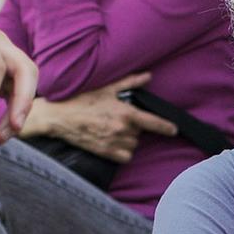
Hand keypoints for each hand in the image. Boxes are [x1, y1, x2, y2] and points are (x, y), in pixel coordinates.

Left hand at [0, 17, 36, 142]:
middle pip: (25, 69)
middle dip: (23, 100)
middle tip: (14, 127)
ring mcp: (4, 54)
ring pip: (27, 81)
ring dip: (21, 110)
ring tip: (1, 137)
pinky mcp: (5, 70)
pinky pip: (19, 91)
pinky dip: (14, 111)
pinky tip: (2, 130)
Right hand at [25, 73, 179, 161]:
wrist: (59, 118)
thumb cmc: (81, 100)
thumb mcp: (106, 88)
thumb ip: (130, 83)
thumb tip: (148, 77)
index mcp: (124, 113)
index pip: (152, 122)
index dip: (165, 127)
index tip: (174, 130)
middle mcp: (122, 130)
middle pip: (140, 133)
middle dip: (133, 127)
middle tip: (118, 118)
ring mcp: (114, 143)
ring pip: (133, 145)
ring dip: (128, 139)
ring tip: (112, 129)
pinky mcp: (106, 153)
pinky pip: (125, 156)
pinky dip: (122, 151)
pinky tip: (111, 141)